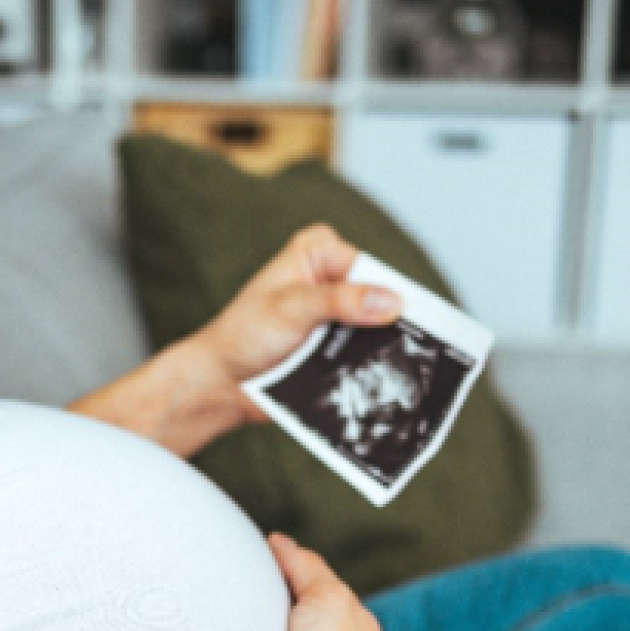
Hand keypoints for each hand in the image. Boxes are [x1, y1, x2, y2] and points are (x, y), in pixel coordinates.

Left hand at [194, 225, 402, 419]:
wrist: (223, 380)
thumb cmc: (245, 333)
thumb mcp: (292, 309)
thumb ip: (340, 301)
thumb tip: (391, 301)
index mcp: (319, 250)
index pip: (369, 268)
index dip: (387, 293)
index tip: (404, 317)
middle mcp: (331, 277)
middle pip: (378, 297)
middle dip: (387, 323)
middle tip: (406, 347)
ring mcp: (337, 313)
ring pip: (376, 328)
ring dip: (380, 348)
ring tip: (388, 368)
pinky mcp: (336, 343)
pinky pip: (365, 351)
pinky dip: (369, 364)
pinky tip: (377, 379)